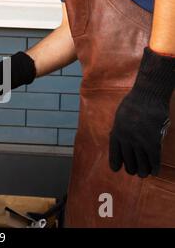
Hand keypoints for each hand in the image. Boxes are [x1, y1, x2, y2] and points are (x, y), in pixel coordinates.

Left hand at [110, 48, 174, 176]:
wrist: (147, 95)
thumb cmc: (134, 103)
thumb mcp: (120, 116)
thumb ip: (120, 129)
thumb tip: (116, 140)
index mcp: (116, 133)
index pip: (114, 153)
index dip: (116, 163)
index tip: (116, 169)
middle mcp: (126, 140)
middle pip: (128, 161)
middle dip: (132, 168)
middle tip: (136, 170)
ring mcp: (139, 141)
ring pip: (141, 163)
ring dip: (143, 170)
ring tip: (145, 173)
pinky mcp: (153, 141)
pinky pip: (154, 159)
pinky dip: (155, 167)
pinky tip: (155, 171)